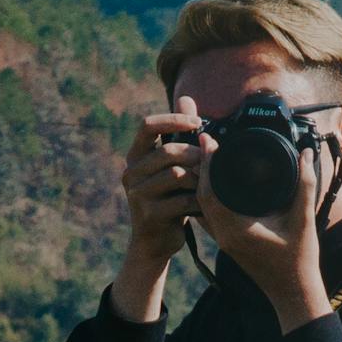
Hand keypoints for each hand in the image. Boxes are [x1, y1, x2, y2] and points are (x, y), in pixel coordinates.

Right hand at [107, 97, 206, 320]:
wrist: (155, 243)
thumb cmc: (168, 198)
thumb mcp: (172, 164)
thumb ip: (178, 134)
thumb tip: (187, 98)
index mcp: (135, 156)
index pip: (148, 125)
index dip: (173, 119)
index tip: (198, 123)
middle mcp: (130, 173)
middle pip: (168, 151)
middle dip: (195, 155)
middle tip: (211, 163)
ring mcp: (137, 195)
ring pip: (176, 174)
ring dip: (200, 179)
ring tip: (209, 185)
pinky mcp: (148, 215)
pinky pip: (182, 200)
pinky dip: (199, 201)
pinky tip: (206, 205)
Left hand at [198, 121, 334, 331]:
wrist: (293, 292)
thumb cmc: (299, 259)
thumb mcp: (304, 219)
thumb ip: (305, 185)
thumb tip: (305, 155)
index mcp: (236, 229)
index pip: (210, 191)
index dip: (207, 163)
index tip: (207, 139)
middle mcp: (224, 235)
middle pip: (201, 195)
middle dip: (201, 167)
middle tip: (205, 142)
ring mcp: (224, 240)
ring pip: (203, 205)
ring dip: (203, 181)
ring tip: (208, 156)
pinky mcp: (228, 242)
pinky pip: (210, 214)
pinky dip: (209, 195)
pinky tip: (215, 181)